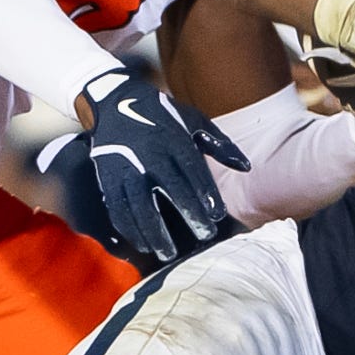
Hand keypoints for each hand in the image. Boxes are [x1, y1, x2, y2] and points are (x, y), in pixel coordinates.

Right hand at [77, 69, 248, 262]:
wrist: (114, 101)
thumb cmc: (161, 114)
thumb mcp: (193, 120)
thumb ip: (220, 144)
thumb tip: (246, 167)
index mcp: (173, 139)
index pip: (192, 170)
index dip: (205, 193)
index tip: (217, 216)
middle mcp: (149, 154)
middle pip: (170, 188)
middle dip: (188, 213)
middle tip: (203, 236)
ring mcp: (126, 167)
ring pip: (140, 205)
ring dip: (153, 232)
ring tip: (167, 253)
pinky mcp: (108, 177)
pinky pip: (117, 208)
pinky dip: (129, 229)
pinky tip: (142, 244)